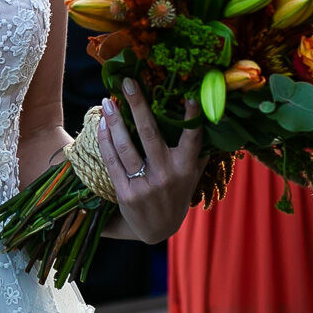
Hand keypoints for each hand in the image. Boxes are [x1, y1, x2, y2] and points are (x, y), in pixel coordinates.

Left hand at [99, 79, 203, 243]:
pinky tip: (102, 125)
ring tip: (107, 101)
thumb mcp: (192, 177)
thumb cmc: (176, 195)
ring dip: (115, 121)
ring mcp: (144, 185)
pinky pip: (113, 161)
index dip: (192, 118)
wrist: (156, 230)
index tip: (189, 96)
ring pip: (126, 146)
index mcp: (186, 168)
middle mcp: (166, 175)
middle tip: (127, 82)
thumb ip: (199, 152)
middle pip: (150, 134)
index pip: (192, 139)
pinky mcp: (125, 193)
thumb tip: (209, 119)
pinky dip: (106, 141)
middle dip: (138, 105)